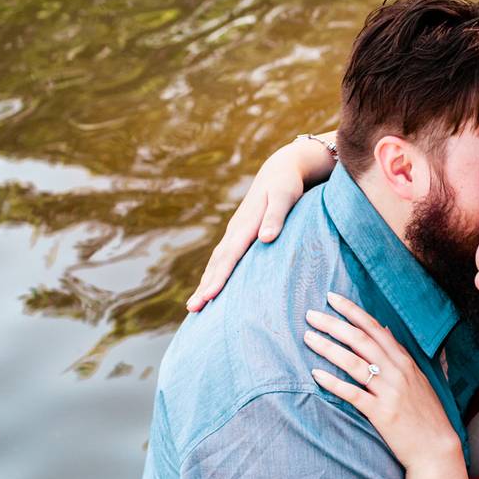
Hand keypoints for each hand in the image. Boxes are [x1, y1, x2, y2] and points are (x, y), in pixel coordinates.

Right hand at [185, 143, 305, 311]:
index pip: (229, 257)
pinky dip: (214, 274)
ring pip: (216, 262)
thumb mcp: (285, 196)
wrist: (280, 169)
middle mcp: (235, 230)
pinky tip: (211, 287)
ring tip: (194, 306)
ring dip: (206, 283)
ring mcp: (235, 232)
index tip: (208, 297)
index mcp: (245, 225)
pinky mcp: (239, 234)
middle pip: (216, 263)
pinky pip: (224, 259)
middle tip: (192, 309)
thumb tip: (266, 239)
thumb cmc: (286, 184)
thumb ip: (276, 217)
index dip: (218, 278)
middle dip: (204, 286)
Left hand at [303, 292, 460, 470]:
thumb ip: (399, 354)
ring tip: (308, 338)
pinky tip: (316, 375)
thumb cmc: (425, 414)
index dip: (352, 311)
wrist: (437, 448)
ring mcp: (390, 392)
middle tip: (311, 314)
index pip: (375, 328)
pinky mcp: (382, 414)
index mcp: (405, 361)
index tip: (332, 298)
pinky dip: (334, 383)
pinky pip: (354, 394)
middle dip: (334, 324)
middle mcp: (398, 372)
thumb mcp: (418, 377)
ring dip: (329, 348)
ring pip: (355, 363)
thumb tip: (384, 329)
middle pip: (361, 340)